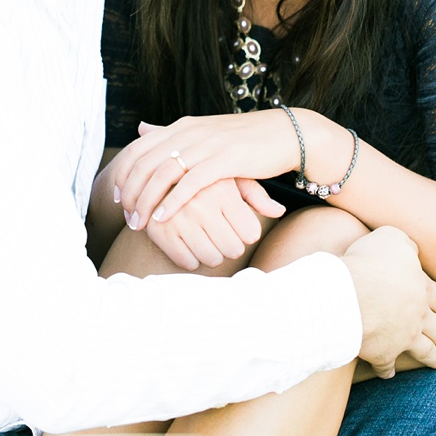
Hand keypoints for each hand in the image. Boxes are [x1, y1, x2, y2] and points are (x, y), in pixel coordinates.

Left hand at [113, 112, 300, 228]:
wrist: (283, 134)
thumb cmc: (242, 139)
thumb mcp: (202, 131)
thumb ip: (171, 133)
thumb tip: (141, 128)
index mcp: (182, 126)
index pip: (139, 148)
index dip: (123, 174)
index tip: (117, 197)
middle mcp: (190, 132)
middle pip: (145, 162)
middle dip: (130, 193)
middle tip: (126, 218)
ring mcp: (207, 144)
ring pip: (163, 173)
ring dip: (146, 201)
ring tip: (139, 224)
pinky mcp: (225, 160)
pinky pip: (190, 183)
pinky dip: (172, 202)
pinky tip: (163, 219)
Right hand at [141, 178, 284, 270]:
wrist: (155, 172)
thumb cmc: (204, 178)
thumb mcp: (230, 177)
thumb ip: (256, 195)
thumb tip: (279, 210)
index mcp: (222, 189)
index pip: (250, 233)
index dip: (246, 232)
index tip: (237, 224)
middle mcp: (201, 203)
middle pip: (233, 249)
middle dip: (230, 245)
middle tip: (222, 234)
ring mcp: (179, 218)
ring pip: (211, 258)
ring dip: (211, 253)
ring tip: (205, 238)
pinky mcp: (159, 231)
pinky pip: (187, 263)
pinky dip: (191, 258)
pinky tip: (189, 243)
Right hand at [341, 227, 435, 378]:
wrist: (348, 295)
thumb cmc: (370, 262)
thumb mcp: (392, 239)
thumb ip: (406, 245)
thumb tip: (412, 251)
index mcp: (422, 289)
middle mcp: (418, 317)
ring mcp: (402, 337)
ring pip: (425, 351)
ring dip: (435, 359)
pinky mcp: (381, 352)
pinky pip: (386, 364)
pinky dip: (388, 369)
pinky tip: (389, 373)